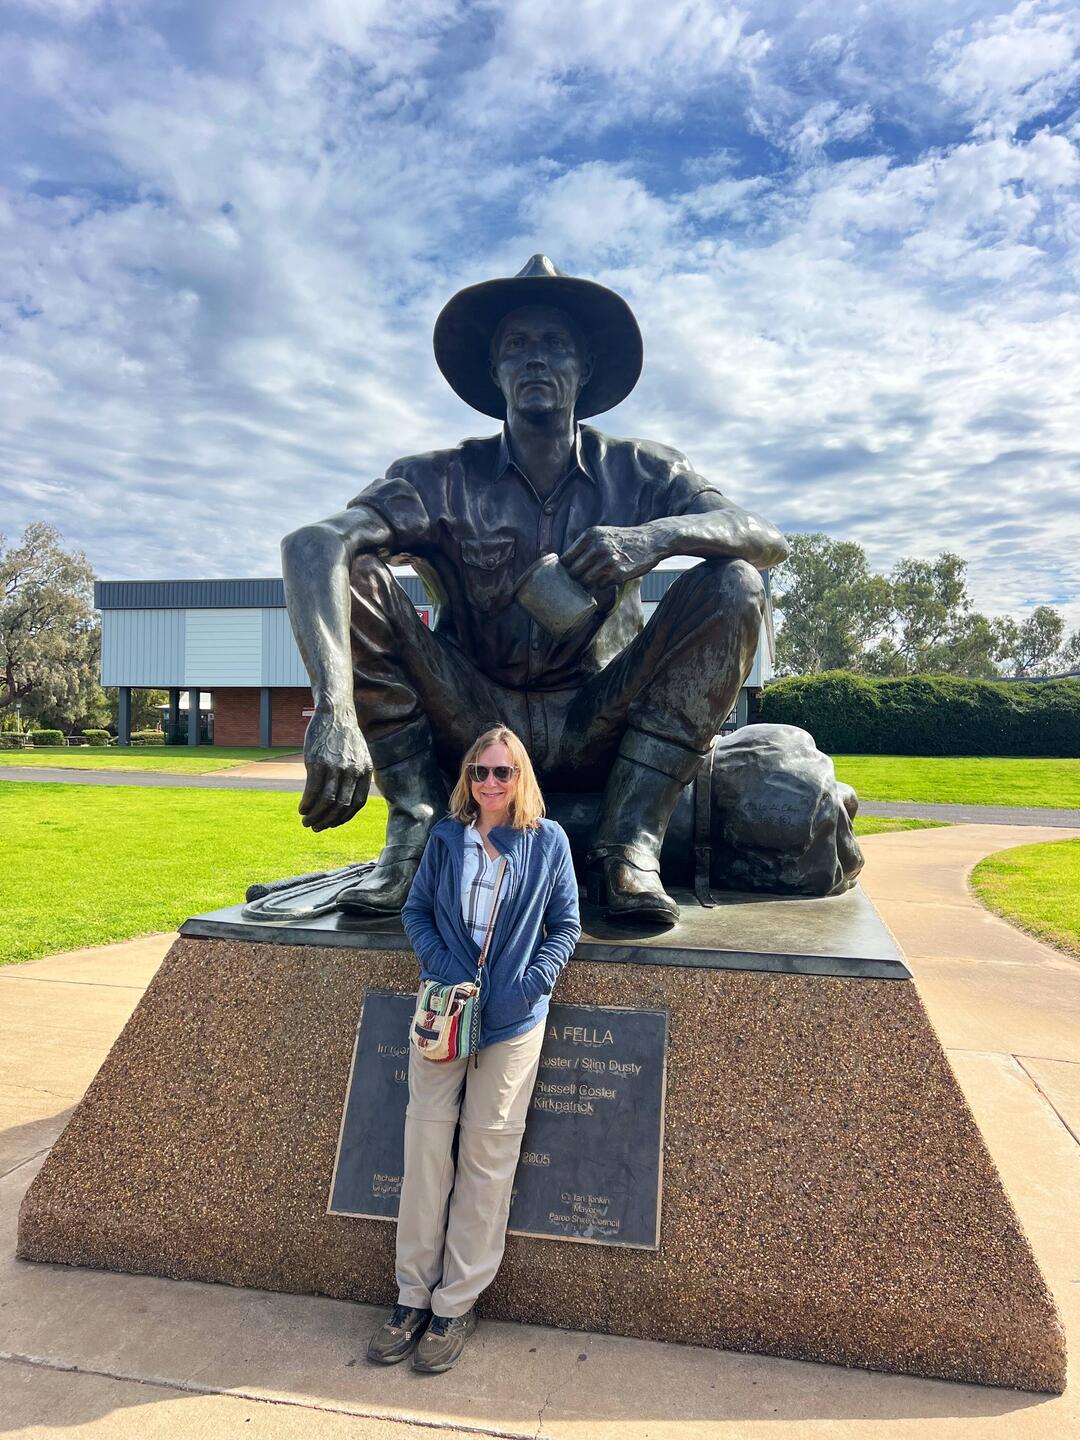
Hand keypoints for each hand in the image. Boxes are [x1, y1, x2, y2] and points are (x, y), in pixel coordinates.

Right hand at [299, 701, 371, 831]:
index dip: (343, 818)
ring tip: (306, 821)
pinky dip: (307, 804)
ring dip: (315, 815)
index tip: (331, 823)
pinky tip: (302, 809)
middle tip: (315, 827)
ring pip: (326, 801)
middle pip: (341, 806)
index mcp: (364, 771)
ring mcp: (335, 767)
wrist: (334, 712)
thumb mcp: (358, 755)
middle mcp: (352, 771)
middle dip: (327, 821)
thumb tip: (343, 800)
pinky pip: (312, 791)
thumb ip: (355, 775)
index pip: (357, 804)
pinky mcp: (317, 763)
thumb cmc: (344, 735)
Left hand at [560, 525, 660, 590]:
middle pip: (574, 572)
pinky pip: (601, 585)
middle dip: (576, 578)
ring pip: (586, 581)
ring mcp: (608, 561)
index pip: (566, 559)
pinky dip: (603, 584)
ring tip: (597, 577)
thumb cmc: (624, 539)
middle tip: (582, 578)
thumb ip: (585, 545)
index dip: (567, 568)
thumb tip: (565, 564)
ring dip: (590, 582)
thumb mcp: (603, 533)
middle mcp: (597, 547)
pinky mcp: (618, 573)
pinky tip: (610, 576)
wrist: (651, 540)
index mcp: (591, 535)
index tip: (570, 571)